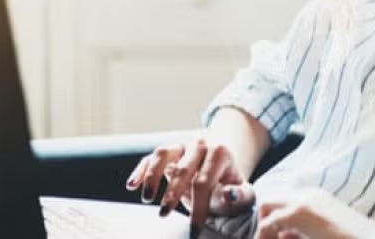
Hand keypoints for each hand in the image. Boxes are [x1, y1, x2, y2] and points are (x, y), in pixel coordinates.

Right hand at [125, 136, 255, 228]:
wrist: (225, 163)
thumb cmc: (231, 183)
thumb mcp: (242, 191)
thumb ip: (238, 195)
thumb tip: (228, 195)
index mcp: (220, 153)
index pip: (205, 182)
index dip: (198, 208)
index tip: (194, 230)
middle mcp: (199, 144)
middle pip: (182, 169)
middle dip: (172, 194)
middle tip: (164, 215)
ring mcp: (182, 145)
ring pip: (163, 154)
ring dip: (152, 176)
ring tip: (147, 199)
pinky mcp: (169, 150)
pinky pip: (151, 157)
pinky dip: (141, 170)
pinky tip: (132, 185)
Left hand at [255, 188, 374, 238]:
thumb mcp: (323, 233)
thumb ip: (303, 232)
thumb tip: (282, 235)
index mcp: (316, 197)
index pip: (282, 201)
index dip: (273, 221)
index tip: (275, 238)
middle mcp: (308, 193)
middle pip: (271, 200)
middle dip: (265, 222)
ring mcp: (303, 200)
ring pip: (267, 206)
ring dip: (264, 228)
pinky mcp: (300, 212)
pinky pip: (268, 223)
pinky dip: (264, 235)